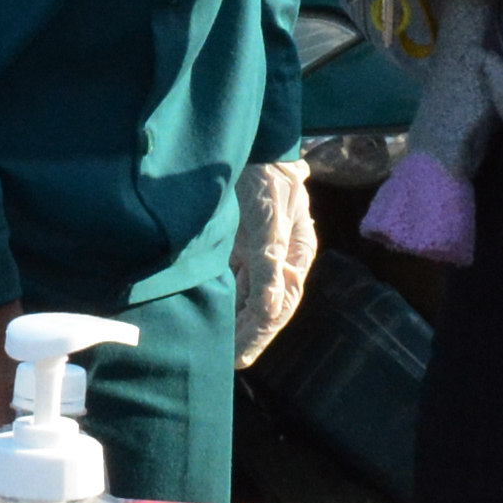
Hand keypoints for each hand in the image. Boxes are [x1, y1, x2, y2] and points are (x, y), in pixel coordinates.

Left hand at [233, 157, 314, 367]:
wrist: (248, 140)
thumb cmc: (265, 176)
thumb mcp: (269, 219)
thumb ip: (268, 264)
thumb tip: (269, 310)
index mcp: (295, 255)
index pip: (277, 306)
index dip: (257, 335)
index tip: (237, 360)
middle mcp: (278, 259)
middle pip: (260, 306)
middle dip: (242, 335)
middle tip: (219, 362)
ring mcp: (257, 252)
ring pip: (244, 297)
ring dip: (232, 322)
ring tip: (212, 349)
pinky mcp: (237, 244)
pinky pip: (232, 280)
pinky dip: (222, 300)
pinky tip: (207, 315)